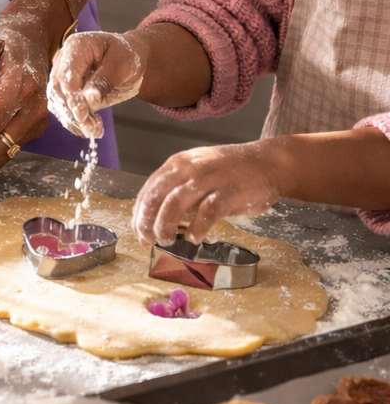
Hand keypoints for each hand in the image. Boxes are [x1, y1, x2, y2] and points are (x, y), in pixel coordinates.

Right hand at [48, 31, 143, 139]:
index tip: (82, 115)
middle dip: (74, 113)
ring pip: (59, 104)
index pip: (67, 76)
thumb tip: (91, 100)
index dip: (73, 97)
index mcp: (76, 47)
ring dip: (75, 121)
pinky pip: (65, 110)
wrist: (126, 60)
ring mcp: (62, 77)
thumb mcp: (123, 64)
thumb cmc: (125, 56)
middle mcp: (63, 61)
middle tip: (92, 129)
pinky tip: (92, 129)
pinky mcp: (65, 93)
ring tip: (95, 131)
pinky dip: (77, 123)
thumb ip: (105, 81)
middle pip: (58, 91)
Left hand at [132, 140, 280, 247]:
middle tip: (148, 240)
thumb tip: (157, 218)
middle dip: (147, 221)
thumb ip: (179, 190)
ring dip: (166, 226)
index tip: (138, 231)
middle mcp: (188, 168)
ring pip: (175, 204)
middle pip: (157, 196)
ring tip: (167, 240)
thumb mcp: (197, 173)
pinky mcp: (227, 192)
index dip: (139, 212)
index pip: (149, 189)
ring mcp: (208, 179)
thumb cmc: (230, 172)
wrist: (266, 163)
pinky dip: (196, 228)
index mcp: (178, 164)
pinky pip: (206, 212)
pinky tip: (194, 239)